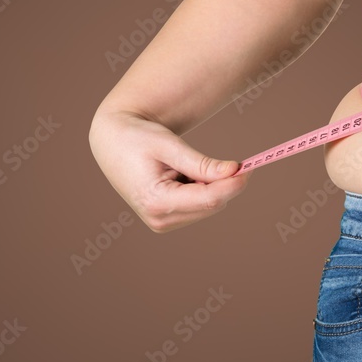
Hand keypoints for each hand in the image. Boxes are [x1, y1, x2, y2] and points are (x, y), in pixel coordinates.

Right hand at [88, 110, 251, 232]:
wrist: (111, 142)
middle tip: (234, 162)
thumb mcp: (168, 145)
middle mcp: (159, 219)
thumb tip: (233, 171)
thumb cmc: (136, 138)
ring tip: (184, 165)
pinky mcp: (165, 221)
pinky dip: (200, 189)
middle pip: (212, 204)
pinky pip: (198, 206)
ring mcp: (162, 223)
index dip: (233, 184)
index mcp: (156, 201)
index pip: (209, 198)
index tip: (249, 168)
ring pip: (208, 207)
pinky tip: (181, 175)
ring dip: (210, 186)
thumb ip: (201, 163)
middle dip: (225, 184)